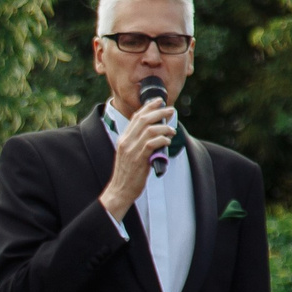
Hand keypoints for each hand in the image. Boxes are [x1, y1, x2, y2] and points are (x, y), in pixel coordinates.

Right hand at [98, 100, 176, 219]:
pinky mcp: (139, 159)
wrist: (119, 190)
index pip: (136, 117)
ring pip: (150, 129)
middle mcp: (126, 142)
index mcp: (123, 139)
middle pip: (144, 119)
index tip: (158, 101)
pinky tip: (167, 141)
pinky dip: (162, 140)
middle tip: (170, 110)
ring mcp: (132, 150)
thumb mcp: (128, 154)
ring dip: (164, 127)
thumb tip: (154, 134)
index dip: (148, 107)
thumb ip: (138, 143)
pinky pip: (152, 143)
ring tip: (172, 130)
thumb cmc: (127, 174)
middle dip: (159, 112)